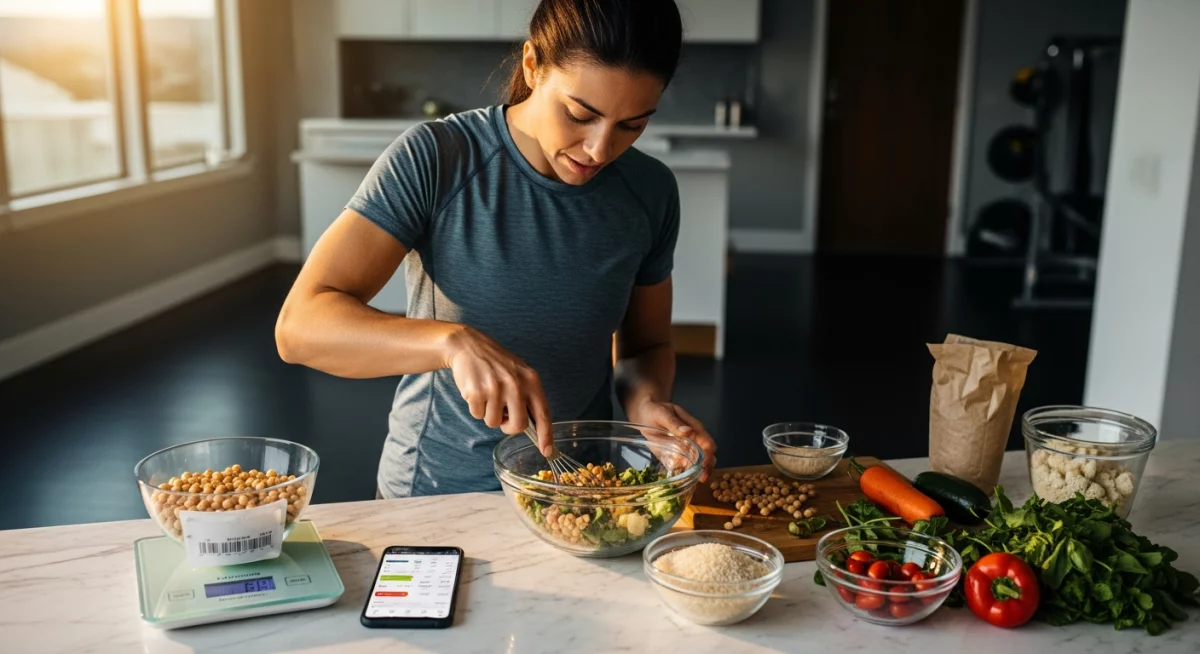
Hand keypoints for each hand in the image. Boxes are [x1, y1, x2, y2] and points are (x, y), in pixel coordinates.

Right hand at [443, 326, 552, 455]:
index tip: (547, 451)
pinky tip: (476, 391)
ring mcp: (496, 388)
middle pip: (518, 425)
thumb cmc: (495, 364)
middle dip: (508, 427)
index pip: (543, 413)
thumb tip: (534, 427)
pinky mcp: (477, 392)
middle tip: (502, 416)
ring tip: (487, 394)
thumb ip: (527, 397)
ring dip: (488, 414)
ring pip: (494, 423)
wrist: (468, 346)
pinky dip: (475, 408)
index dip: (546, 435)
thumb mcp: (519, 374)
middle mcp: (516, 384)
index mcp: (531, 380)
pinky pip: (477, 415)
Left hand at [627, 400, 716, 481]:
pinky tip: (682, 482)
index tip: (704, 463)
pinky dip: (685, 475)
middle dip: (707, 467)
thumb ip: (674, 423)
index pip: (707, 442)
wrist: (645, 415)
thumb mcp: (662, 413)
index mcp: (694, 428)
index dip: (708, 453)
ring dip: (698, 473)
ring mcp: (686, 450)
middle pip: (707, 455)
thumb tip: (688, 431)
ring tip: (694, 482)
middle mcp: (694, 440)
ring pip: (698, 463)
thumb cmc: (655, 411)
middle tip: (702, 478)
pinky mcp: (676, 457)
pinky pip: (684, 468)